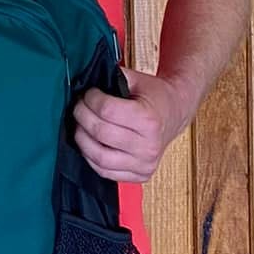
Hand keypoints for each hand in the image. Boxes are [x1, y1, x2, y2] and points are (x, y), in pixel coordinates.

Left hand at [73, 68, 187, 183]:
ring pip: (100, 158)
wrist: (174, 113)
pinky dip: (91, 158)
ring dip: (82, 140)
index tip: (88, 94)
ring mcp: (145, 164)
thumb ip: (112, 78)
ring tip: (80, 125)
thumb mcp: (137, 80)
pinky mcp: (140, 175)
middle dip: (82, 116)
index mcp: (149, 119)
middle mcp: (149, 145)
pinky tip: (89, 143)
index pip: (107, 110)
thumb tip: (84, 79)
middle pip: (101, 133)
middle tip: (79, 107)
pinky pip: (106, 173)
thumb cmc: (155, 96)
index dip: (90, 99)